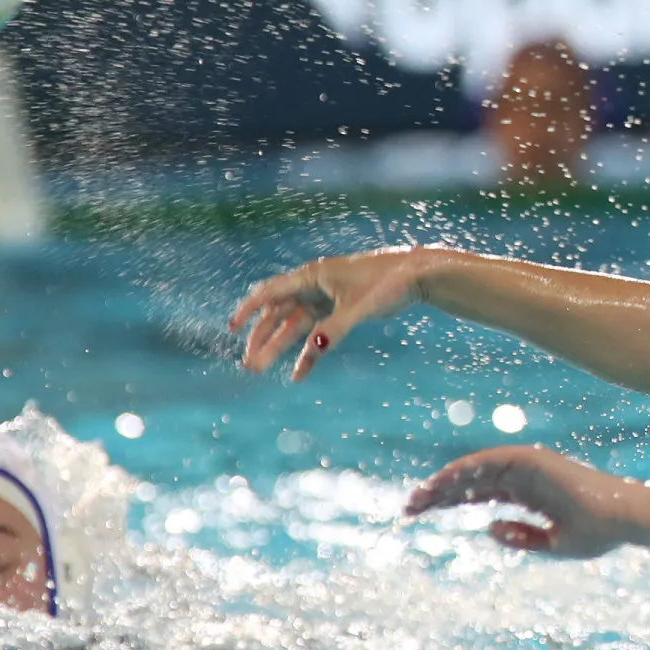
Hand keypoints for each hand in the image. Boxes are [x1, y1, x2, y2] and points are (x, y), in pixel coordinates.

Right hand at [230, 248, 429, 380]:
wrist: (417, 275)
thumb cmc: (388, 283)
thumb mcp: (360, 308)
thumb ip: (335, 329)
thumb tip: (314, 348)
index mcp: (313, 276)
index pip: (271, 292)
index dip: (249, 309)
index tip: (232, 327)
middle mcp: (314, 285)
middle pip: (280, 313)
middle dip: (263, 338)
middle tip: (249, 363)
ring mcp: (326, 298)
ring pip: (295, 325)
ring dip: (280, 347)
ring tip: (261, 368)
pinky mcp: (339, 310)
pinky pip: (317, 333)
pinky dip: (309, 352)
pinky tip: (299, 374)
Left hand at [405, 445, 649, 558]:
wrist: (625, 520)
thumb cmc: (598, 534)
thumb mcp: (553, 545)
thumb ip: (521, 538)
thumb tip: (487, 528)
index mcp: (530, 494)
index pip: (481, 494)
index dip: (450, 501)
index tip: (421, 514)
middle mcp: (525, 477)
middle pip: (472, 481)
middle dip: (439, 494)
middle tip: (407, 508)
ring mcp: (529, 467)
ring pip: (476, 470)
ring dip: (445, 481)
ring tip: (417, 498)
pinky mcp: (534, 460)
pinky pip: (492, 461)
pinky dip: (467, 469)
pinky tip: (443, 482)